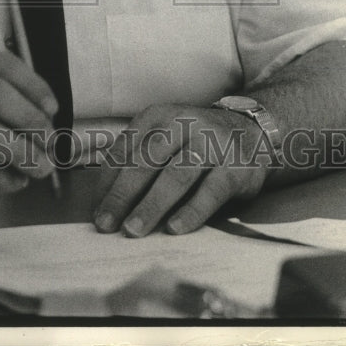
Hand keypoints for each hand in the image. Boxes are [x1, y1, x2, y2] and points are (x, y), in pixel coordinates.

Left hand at [92, 104, 271, 236]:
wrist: (250, 130)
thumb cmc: (193, 140)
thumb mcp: (164, 136)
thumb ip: (137, 159)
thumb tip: (104, 199)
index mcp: (158, 116)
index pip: (125, 148)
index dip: (107, 180)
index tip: (95, 208)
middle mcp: (183, 124)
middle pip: (146, 162)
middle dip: (122, 195)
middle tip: (106, 223)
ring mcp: (210, 144)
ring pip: (175, 176)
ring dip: (152, 205)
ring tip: (133, 229)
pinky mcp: (234, 167)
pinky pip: (209, 192)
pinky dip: (190, 212)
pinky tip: (174, 228)